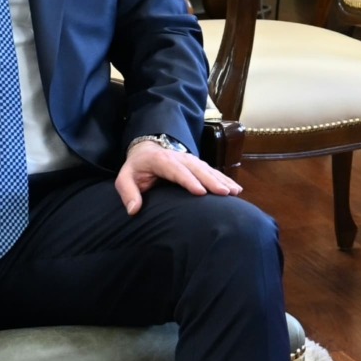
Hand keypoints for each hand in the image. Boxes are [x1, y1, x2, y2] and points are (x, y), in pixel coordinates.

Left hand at [115, 138, 241, 213]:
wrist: (147, 150)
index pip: (176, 170)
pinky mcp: (198, 165)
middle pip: (197, 169)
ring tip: (234, 191)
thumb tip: (133, 210)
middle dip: (211, 181)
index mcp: (161, 160)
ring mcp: (191, 160)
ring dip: (222, 180)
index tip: (200, 192)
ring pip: (208, 169)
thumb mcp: (124, 178)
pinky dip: (225, 179)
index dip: (188, 180)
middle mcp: (179, 158)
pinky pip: (213, 171)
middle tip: (224, 193)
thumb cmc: (137, 168)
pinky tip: (236, 188)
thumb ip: (127, 193)